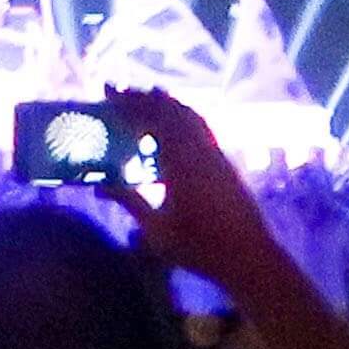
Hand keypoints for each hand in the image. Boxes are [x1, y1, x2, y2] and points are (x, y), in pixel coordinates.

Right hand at [107, 91, 284, 302]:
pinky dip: (183, 114)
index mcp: (180, 161)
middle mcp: (199, 149)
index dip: (129, 102)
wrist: (248, 257)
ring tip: (145, 99)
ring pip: (189, 114)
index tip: (108, 91)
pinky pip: (201, 125)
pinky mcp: (224, 162)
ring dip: (165, 103)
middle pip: (170, 110)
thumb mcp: (156, 230)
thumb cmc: (199, 247)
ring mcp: (215, 153)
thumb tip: (99, 185)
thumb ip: (129, 202)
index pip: (151, 118)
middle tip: (121, 93)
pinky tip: (175, 122)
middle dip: (144, 98)